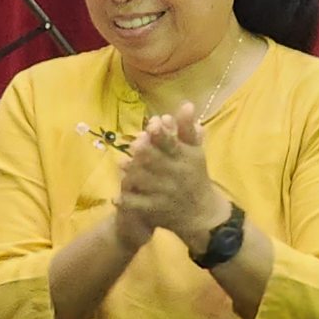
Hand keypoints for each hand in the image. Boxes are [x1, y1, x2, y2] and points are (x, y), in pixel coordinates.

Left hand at [118, 102, 231, 253]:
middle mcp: (175, 175)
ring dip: (132, 173)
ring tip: (121, 164)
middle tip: (133, 144)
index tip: (152, 124)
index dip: (162, 134)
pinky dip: (127, 201)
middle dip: (144, 152)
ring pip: (145, 181)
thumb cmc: (195, 177)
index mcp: (185, 159)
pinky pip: (139, 205)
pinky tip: (116, 197)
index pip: (172, 144)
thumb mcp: (195, 153)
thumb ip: (187, 130)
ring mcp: (164, 193)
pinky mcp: (156, 209)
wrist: (202, 214)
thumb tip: (186, 104)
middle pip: (156, 161)